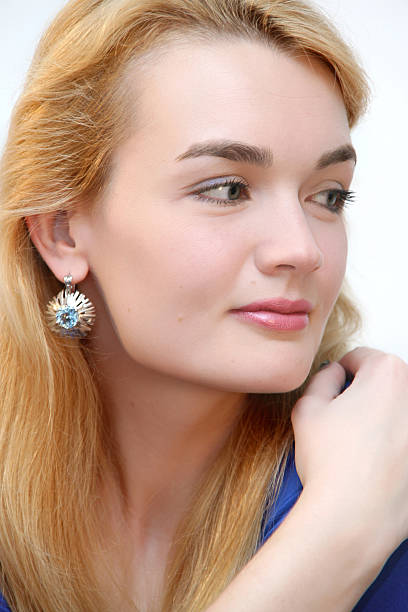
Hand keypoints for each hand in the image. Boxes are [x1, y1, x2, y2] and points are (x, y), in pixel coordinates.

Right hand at [291, 347, 407, 558]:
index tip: (333, 393)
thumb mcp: (307, 407)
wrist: (353, 518)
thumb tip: (334, 375)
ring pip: (395, 414)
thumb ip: (322, 379)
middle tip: (342, 424)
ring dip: (379, 421)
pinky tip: (373, 466)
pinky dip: (392, 448)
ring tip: (357, 449)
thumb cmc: (332, 463)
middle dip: (363, 397)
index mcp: (388, 373)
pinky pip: (403, 443)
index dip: (339, 375)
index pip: (360, 358)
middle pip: (383, 384)